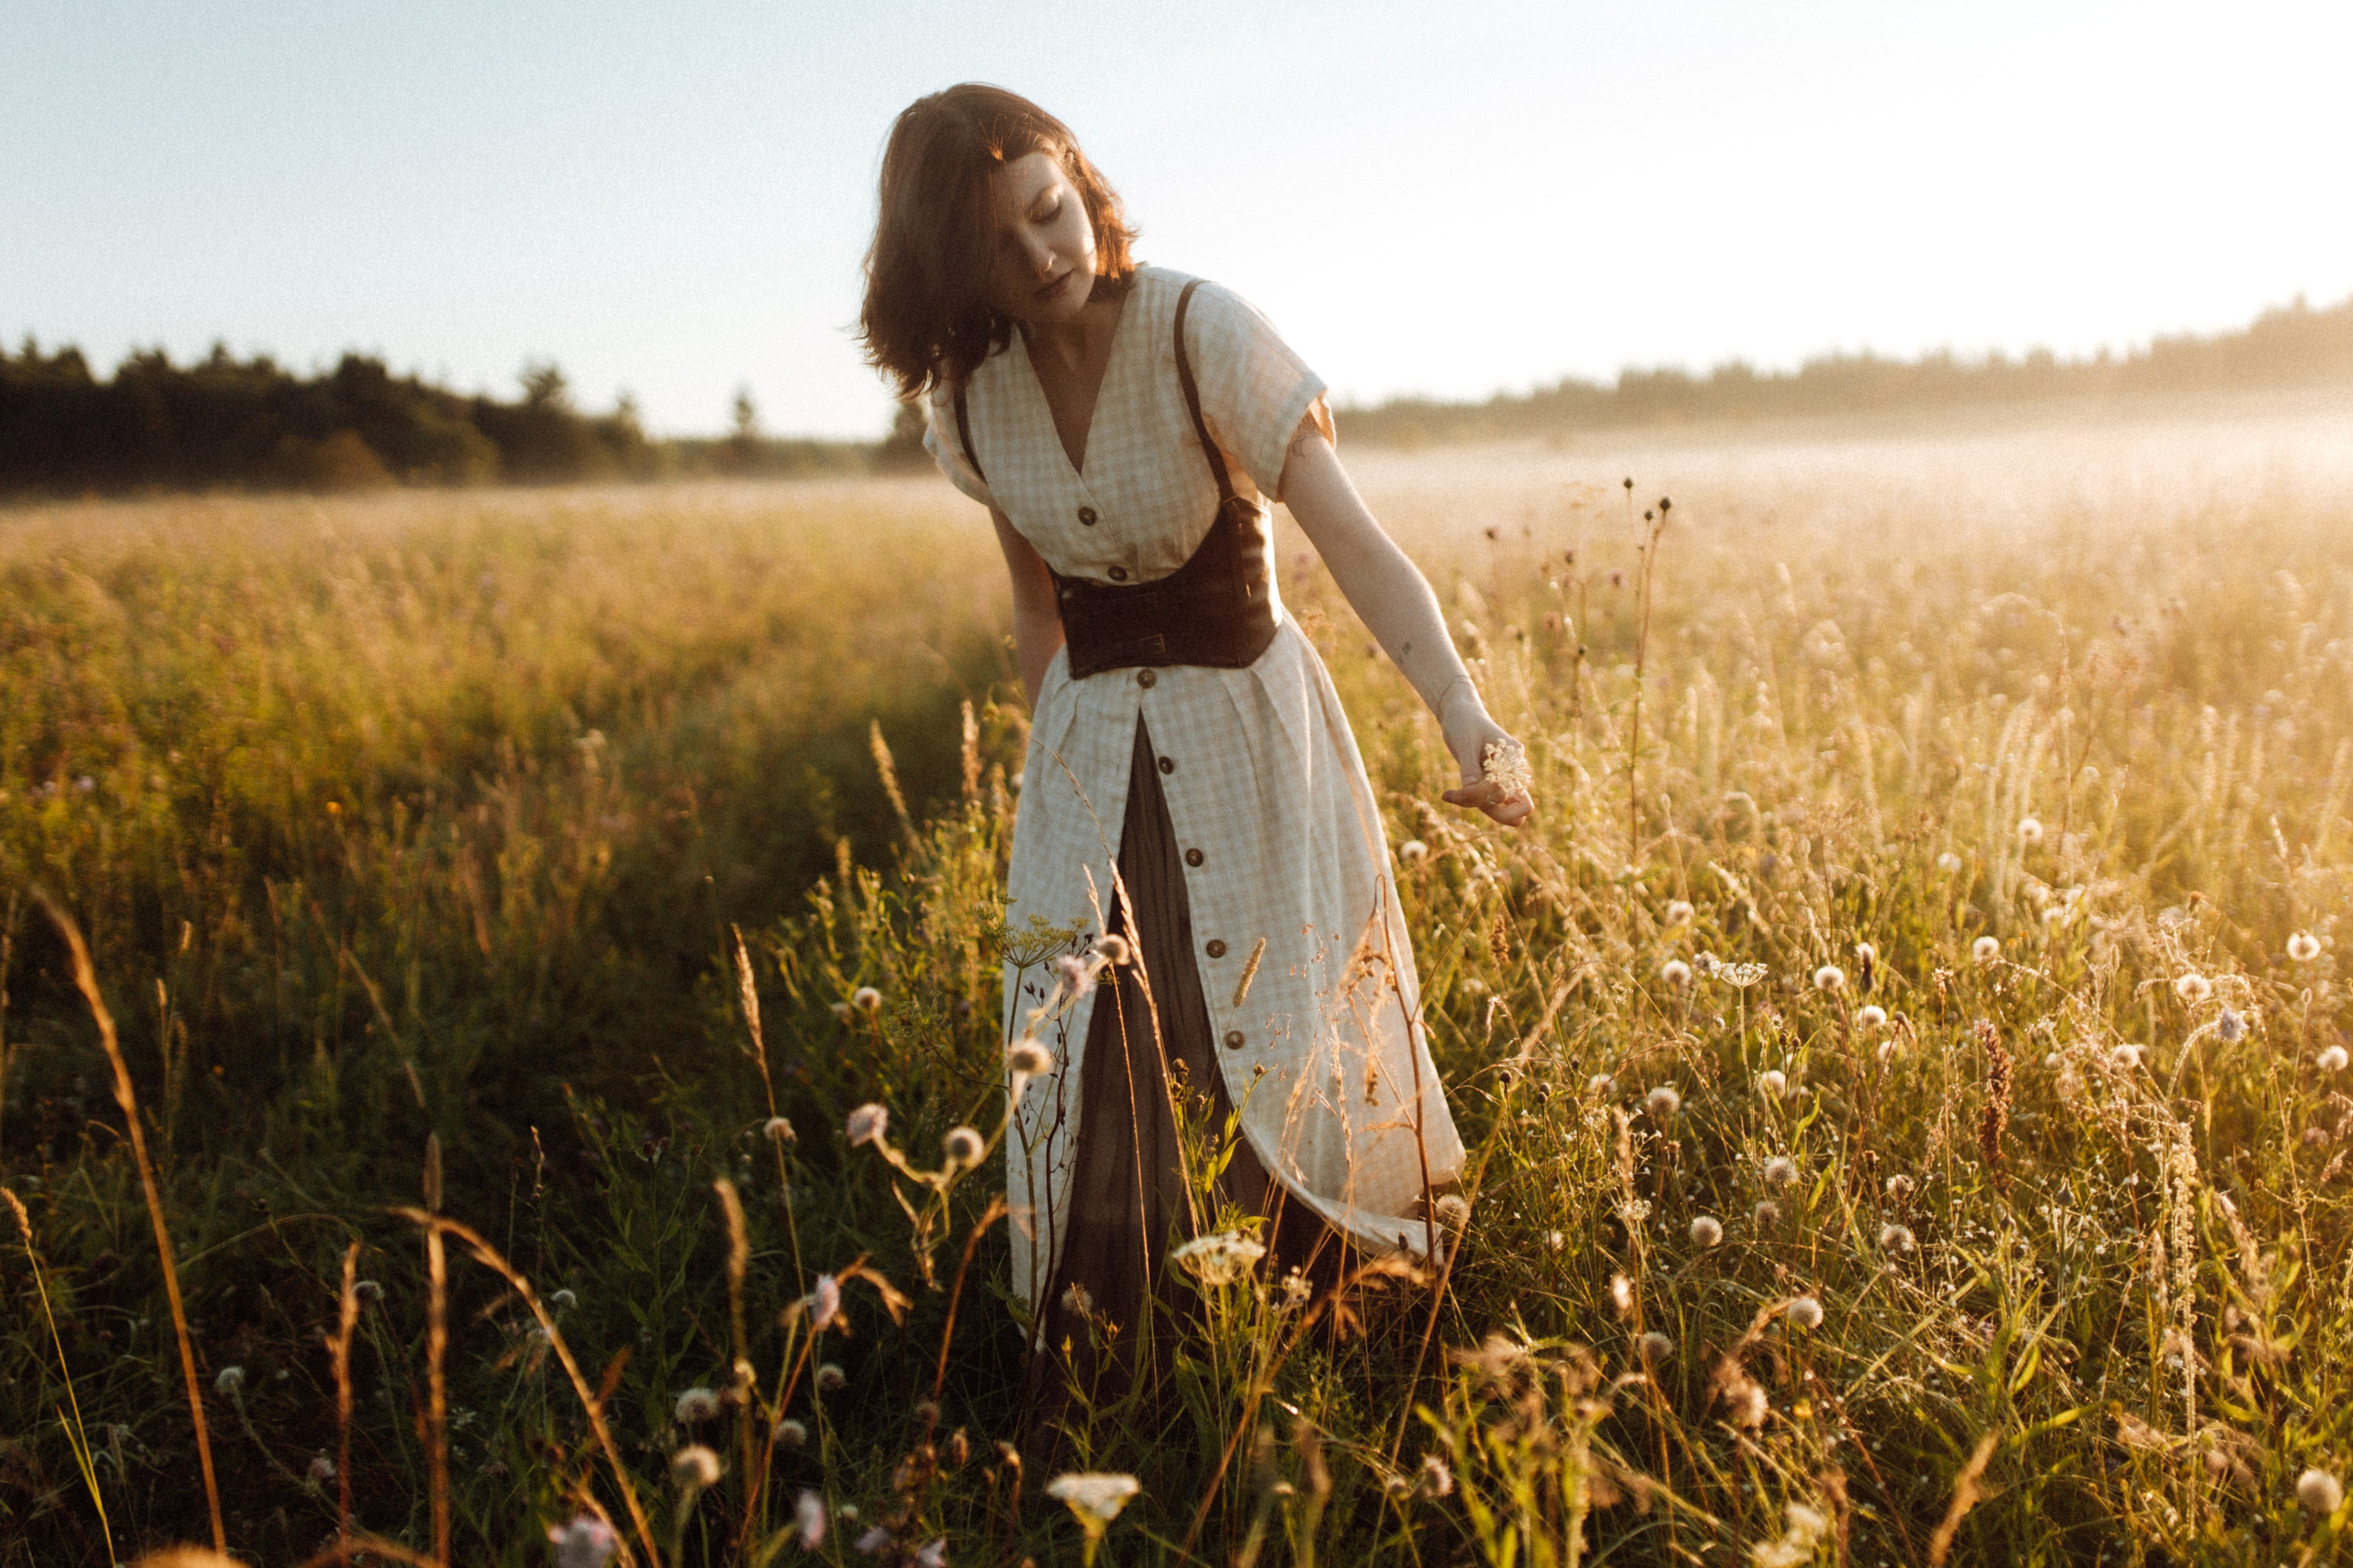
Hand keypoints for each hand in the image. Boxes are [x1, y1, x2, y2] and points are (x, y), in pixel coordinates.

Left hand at [1437, 685, 1534, 826]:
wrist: (1459, 714)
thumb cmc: (1464, 722)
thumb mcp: (1465, 741)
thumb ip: (1469, 766)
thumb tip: (1470, 789)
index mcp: (1513, 756)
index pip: (1509, 789)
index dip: (1485, 794)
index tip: (1461, 788)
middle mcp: (1514, 770)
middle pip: (1518, 807)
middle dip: (1487, 807)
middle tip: (1457, 796)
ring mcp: (1504, 778)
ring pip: (1504, 810)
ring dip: (1476, 805)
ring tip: (1449, 795)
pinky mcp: (1491, 783)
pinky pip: (1488, 803)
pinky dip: (1470, 802)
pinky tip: (1448, 794)